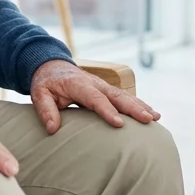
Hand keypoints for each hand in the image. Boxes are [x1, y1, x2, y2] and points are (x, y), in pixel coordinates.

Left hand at [29, 60, 159, 133]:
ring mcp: (103, 85)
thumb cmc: (46, 83)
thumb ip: (46, 110)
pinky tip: (152, 113)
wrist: (52, 65)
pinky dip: (139, 104)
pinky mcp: (107, 89)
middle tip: (148, 120)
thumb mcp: (39, 94)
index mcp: (79, 84)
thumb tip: (52, 129)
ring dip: (140, 106)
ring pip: (125, 95)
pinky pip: (125, 96)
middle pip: (117, 96)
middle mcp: (95, 83)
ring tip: (155, 117)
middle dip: (133, 108)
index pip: (95, 99)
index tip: (119, 124)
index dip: (108, 111)